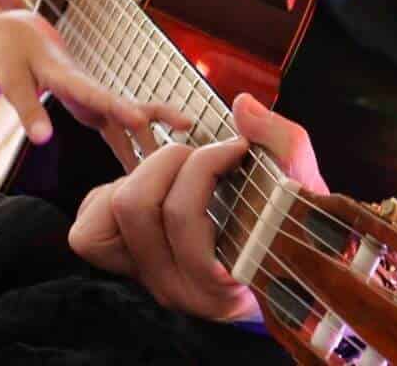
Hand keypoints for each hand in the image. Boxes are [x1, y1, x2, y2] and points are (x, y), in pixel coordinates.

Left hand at [0, 11, 186, 153]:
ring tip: (177, 163)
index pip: (95, 92)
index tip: (139, 118)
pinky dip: (130, 149)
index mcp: (67, 77)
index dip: (116, 105)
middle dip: (157, 113)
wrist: (23, 38)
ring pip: (128, 118)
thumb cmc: (14, 59)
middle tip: (186, 124)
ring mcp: (94, 98)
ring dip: (149, 138)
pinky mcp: (94, 108)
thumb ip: (28, 111)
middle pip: (126, 101)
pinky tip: (141, 173)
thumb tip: (43, 140)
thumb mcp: (12, 82)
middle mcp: (88, 87)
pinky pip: (117, 131)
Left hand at [68, 93, 325, 322]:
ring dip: (142, 173)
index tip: (238, 149)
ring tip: (183, 170)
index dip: (205, 168)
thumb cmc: (296, 234)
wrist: (284, 282)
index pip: (184, 218)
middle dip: (170, 159)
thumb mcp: (305, 191)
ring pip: (110, 208)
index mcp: (217, 284)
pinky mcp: (123, 265)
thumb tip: (243, 107)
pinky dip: (113, 192)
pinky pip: (90, 223)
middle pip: (136, 205)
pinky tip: (155, 188)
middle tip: (208, 155)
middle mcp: (173, 289)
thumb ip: (284, 145)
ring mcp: (145, 279)